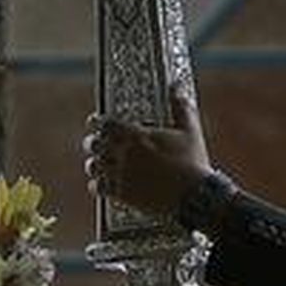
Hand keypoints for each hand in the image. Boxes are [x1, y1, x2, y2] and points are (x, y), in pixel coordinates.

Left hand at [82, 89, 211, 216]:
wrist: (193, 196)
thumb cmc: (191, 163)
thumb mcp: (189, 132)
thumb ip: (180, 108)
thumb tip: (176, 88)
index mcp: (136, 136)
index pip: (105, 123)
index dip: (96, 122)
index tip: (94, 121)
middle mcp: (123, 154)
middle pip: (94, 144)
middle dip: (93, 143)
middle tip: (95, 143)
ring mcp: (120, 175)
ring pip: (93, 166)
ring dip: (94, 164)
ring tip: (97, 164)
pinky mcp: (122, 194)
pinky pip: (98, 188)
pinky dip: (96, 185)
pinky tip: (100, 184)